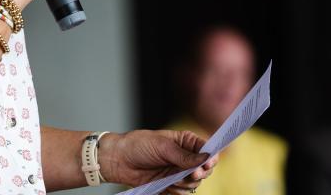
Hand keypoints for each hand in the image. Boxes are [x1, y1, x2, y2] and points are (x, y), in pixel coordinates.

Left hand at [98, 130, 217, 193]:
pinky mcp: (170, 184)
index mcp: (185, 141)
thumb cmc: (138, 145)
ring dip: (185, 183)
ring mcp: (178, 172)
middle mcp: (185, 157)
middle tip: (191, 174)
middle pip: (204, 169)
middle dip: (199, 173)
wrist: (119, 161)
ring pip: (194, 183)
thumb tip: (205, 159)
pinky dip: (176, 191)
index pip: (207, 149)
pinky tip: (166, 185)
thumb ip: (183, 155)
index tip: (209, 163)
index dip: (211, 157)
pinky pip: (182, 192)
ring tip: (171, 179)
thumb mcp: (162, 146)